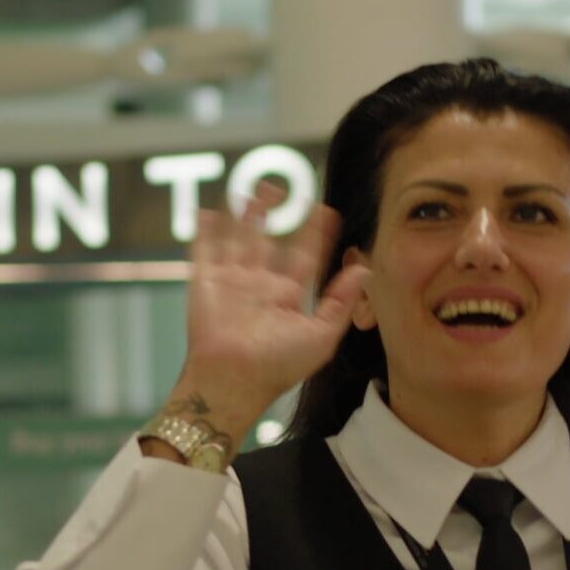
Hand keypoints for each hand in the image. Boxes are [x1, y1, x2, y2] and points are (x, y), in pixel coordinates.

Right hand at [173, 183, 368, 435]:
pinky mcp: (205, 282)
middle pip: (270, 243)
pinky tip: (210, 210)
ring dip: (247, 216)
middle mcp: (260, 287)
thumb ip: (342, 300)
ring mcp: (232, 283)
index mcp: (288, 299)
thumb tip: (364, 268)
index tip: (326, 211)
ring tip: (256, 191)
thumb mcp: (323, 334)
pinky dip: (207, 231)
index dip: (315, 235)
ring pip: (240, 240)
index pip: (304, 259)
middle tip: (283, 190)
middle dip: (276, 216)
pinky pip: (205, 250)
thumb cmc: (279, 366)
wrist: (234, 379)